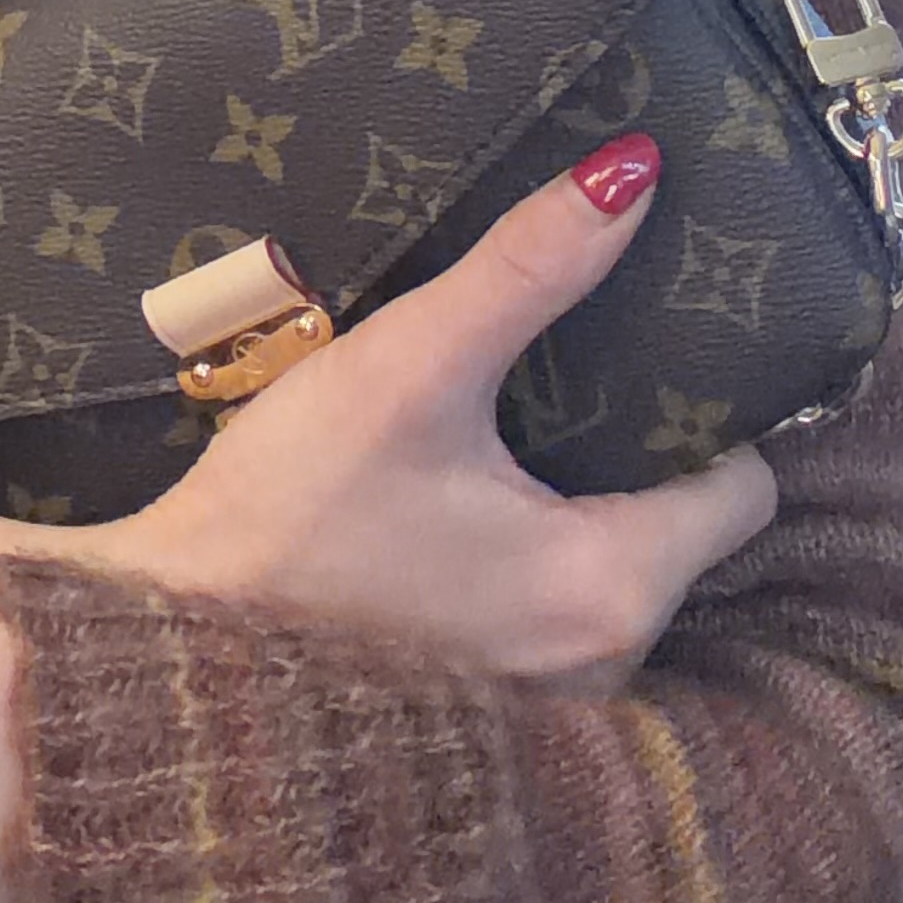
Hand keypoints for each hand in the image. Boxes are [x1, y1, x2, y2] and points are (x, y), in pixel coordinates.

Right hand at [0, 136, 776, 688]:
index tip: (652, 352)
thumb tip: (635, 171)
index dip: (709, 410)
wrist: (159, 665)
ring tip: (512, 440)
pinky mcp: (482, 731)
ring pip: (610, 583)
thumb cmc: (287, 520)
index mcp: (615, 589)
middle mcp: (607, 672)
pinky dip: (525, 575)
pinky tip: (459, 519)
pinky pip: (549, 630)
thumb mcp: (406, 369)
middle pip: (678, 536)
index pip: (743, 488)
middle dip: (638, 460)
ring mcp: (547, 719)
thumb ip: (527, 270)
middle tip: (574, 380)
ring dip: (575, 518)